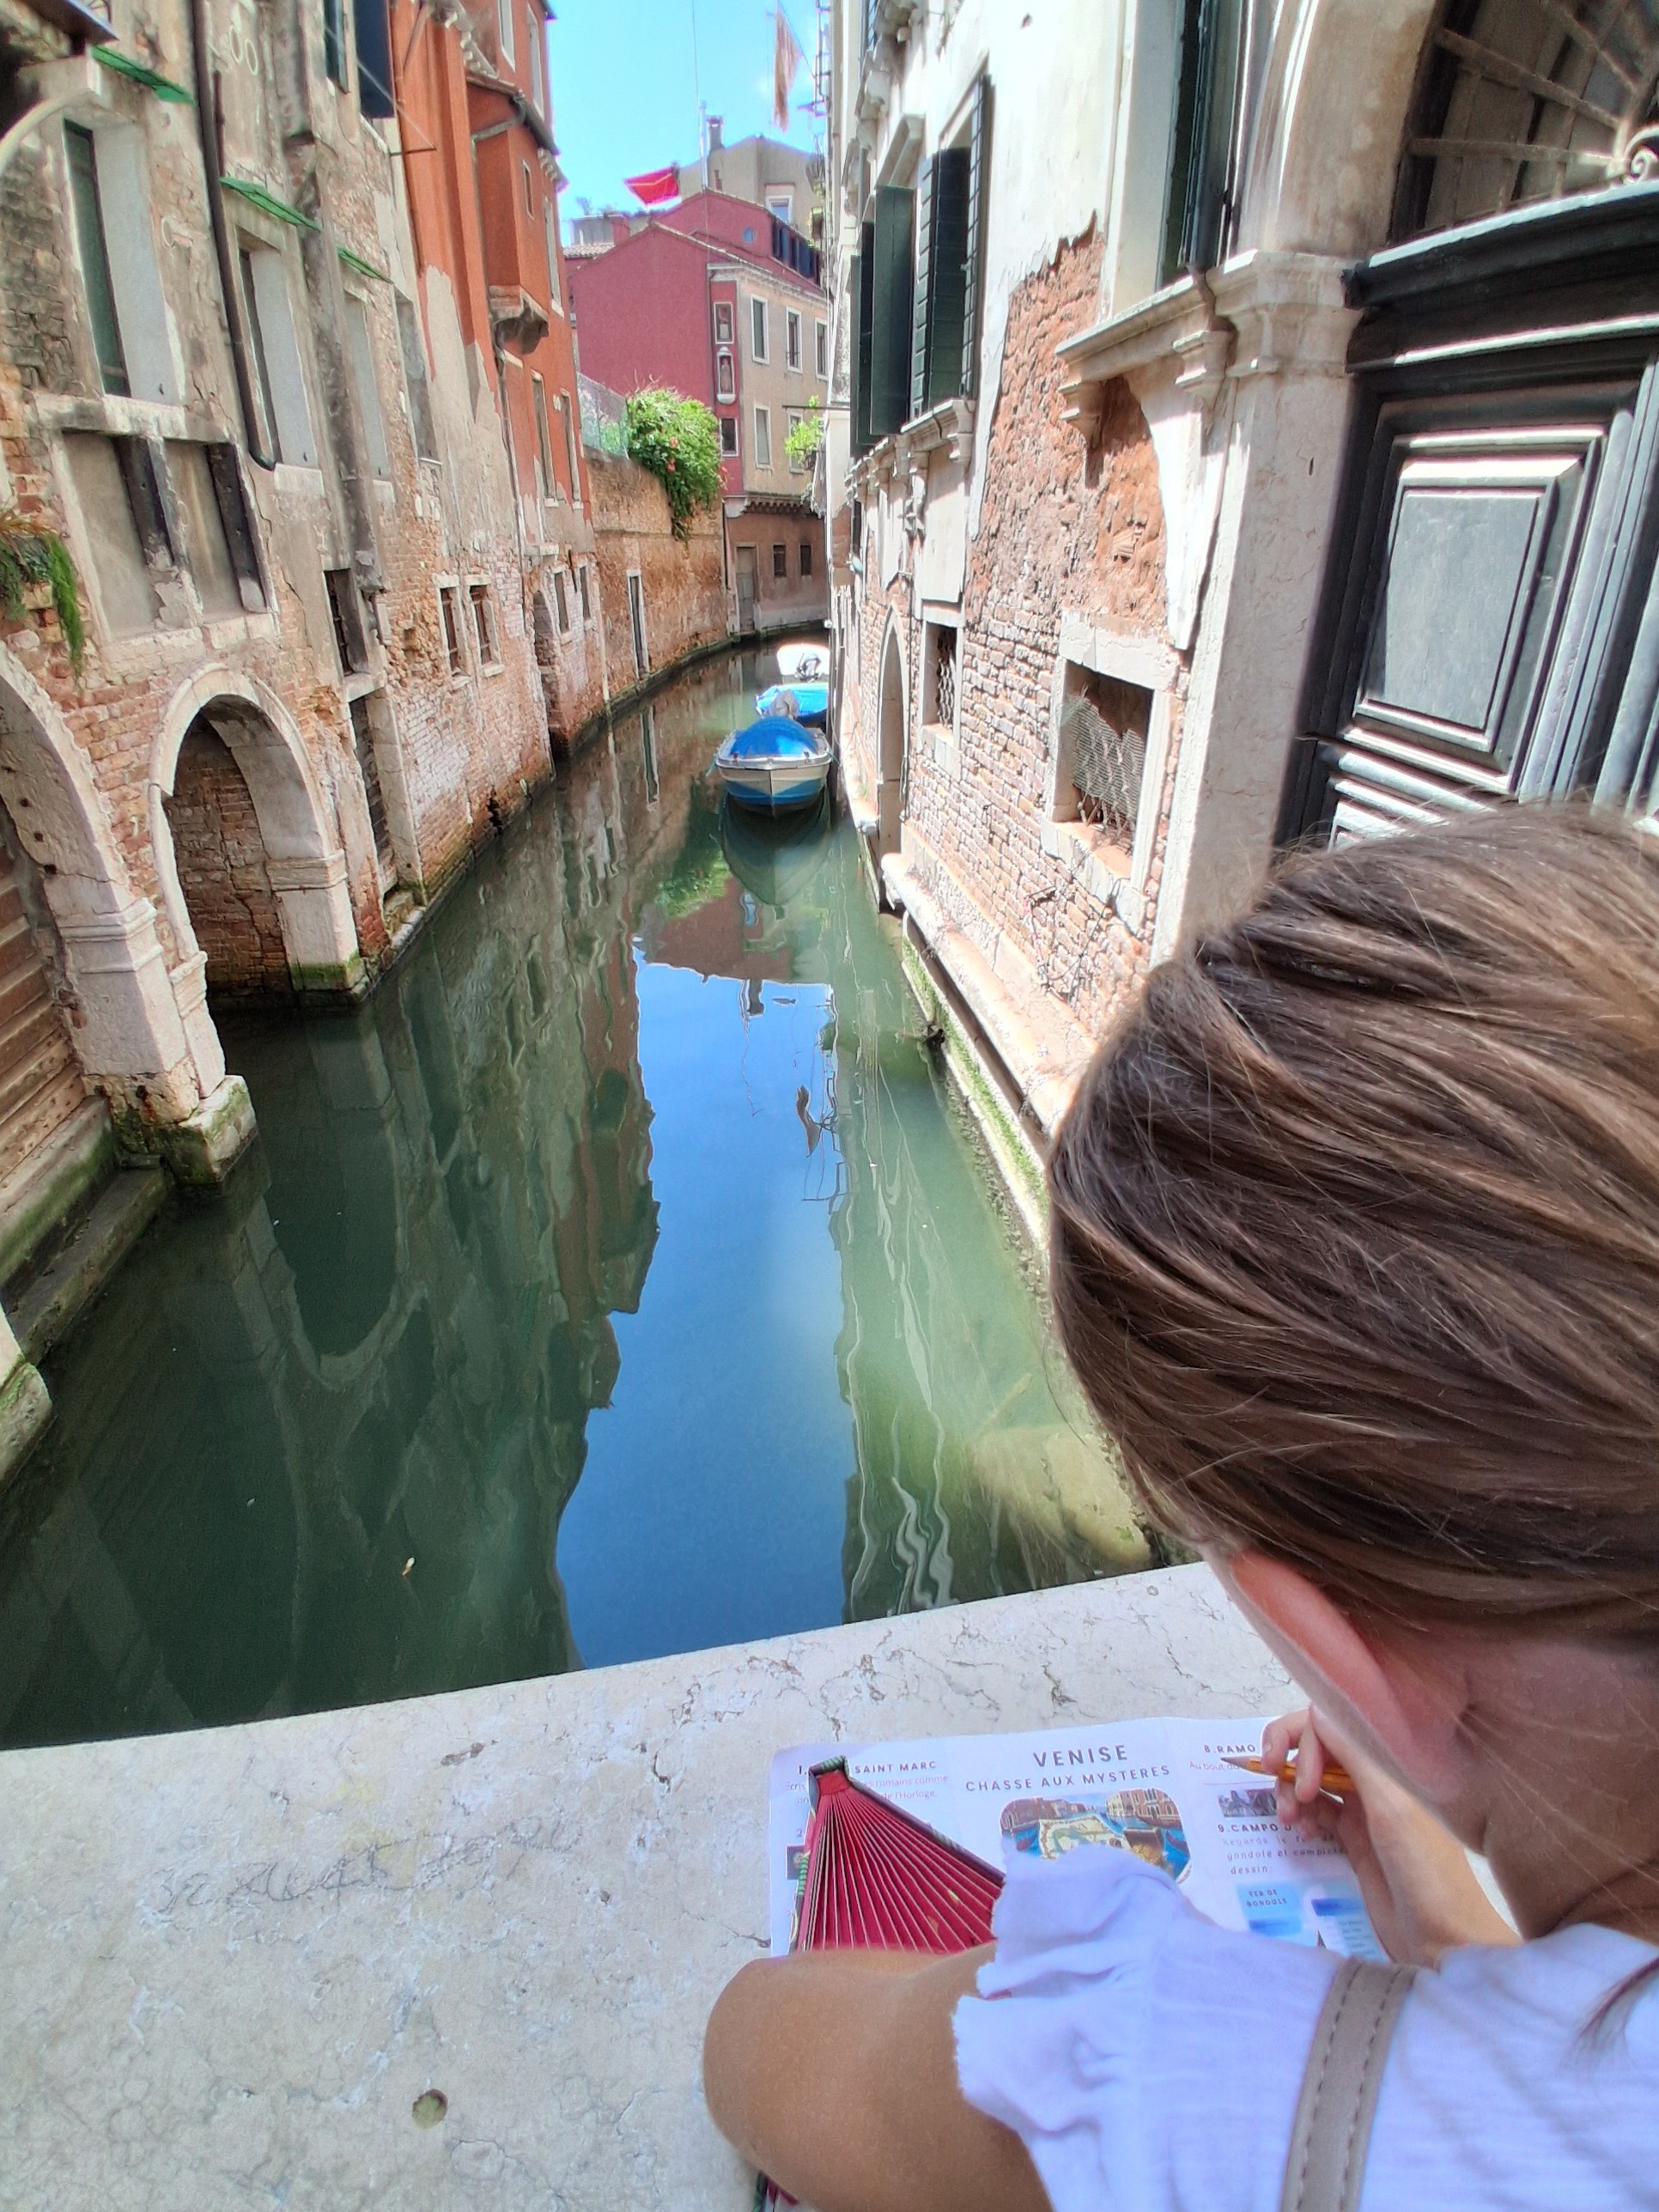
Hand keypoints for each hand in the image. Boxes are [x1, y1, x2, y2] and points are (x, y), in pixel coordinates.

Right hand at [1262, 1708, 1517, 1967]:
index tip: (1291, 1774)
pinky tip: (1305, 1833)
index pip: (1334, 1725)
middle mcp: (1376, 1778)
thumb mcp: (1390, 1808)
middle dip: (1292, 1759)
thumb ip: (1354, 1755)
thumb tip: (1317, 1707)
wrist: (1444, 1941)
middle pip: (1320, 1747)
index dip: (1304, 1740)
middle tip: (1276, 1783)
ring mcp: (1364, 1809)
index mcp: (1390, 1762)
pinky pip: (1318, 1812)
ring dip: (1292, 1791)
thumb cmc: (1425, 1871)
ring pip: (1313, 1780)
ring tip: (1289, 1820)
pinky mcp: (1355, 1839)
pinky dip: (1304, 1816)